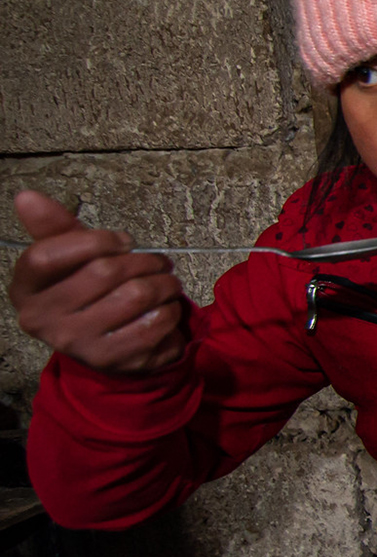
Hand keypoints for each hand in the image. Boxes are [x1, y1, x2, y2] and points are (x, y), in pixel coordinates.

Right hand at [8, 190, 186, 373]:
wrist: (105, 344)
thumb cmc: (87, 291)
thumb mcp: (69, 258)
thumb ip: (53, 227)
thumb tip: (27, 196)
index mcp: (26, 290)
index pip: (47, 256)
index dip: (94, 241)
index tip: (124, 241)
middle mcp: (42, 320)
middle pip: (102, 272)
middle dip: (143, 260)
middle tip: (159, 262)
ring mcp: (76, 343)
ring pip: (135, 296)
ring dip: (164, 284)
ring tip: (168, 283)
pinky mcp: (111, 360)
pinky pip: (154, 324)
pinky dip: (170, 311)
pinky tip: (167, 308)